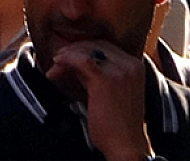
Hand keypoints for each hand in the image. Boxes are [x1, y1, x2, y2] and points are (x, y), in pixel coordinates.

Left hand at [46, 41, 152, 160]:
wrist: (125, 144)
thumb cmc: (117, 122)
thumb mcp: (112, 91)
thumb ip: (97, 73)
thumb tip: (73, 62)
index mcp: (135, 65)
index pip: (104, 45)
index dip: (82, 49)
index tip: (66, 58)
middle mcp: (130, 64)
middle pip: (95, 44)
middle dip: (72, 52)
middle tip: (56, 62)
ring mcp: (120, 70)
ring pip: (86, 50)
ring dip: (66, 57)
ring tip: (54, 70)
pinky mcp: (106, 79)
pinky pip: (80, 60)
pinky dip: (66, 61)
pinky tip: (56, 69)